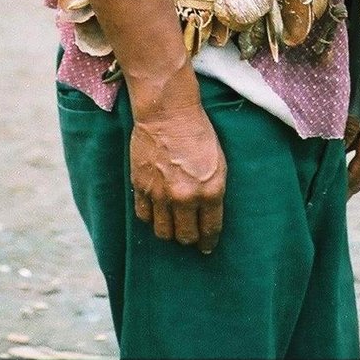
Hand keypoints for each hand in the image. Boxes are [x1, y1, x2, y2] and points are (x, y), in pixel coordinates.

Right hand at [130, 105, 226, 253]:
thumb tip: (208, 215)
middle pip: (185, 237)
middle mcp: (185, 197)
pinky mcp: (141, 187)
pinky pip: (144, 216)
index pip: (210, 230)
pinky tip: (155, 210)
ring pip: (163, 232)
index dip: (208, 242)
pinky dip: (150, 216)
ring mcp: (161, 194)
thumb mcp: (218, 163)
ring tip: (171, 223)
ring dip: (168, 231)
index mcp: (210, 191)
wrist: (168, 112)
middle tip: (189, 234)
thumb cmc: (198, 133)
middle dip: (189, 238)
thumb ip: (213, 192)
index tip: (206, 247)